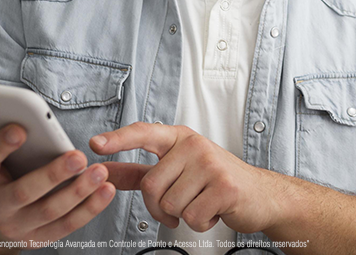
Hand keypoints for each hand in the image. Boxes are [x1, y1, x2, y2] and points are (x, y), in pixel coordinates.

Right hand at [0, 121, 115, 246]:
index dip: (1, 145)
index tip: (20, 129)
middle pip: (24, 191)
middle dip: (53, 174)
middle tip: (78, 156)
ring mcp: (17, 226)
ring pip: (50, 211)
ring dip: (78, 192)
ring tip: (100, 172)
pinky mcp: (37, 239)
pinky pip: (67, 225)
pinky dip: (89, 209)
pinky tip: (105, 191)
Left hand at [90, 122, 287, 233]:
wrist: (260, 194)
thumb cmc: (215, 180)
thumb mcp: (176, 170)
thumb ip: (139, 172)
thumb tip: (105, 171)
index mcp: (179, 138)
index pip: (144, 133)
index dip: (118, 139)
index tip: (95, 144)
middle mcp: (193, 145)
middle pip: (151, 186)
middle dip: (159, 207)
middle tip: (180, 205)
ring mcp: (210, 164)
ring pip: (170, 205)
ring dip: (181, 216)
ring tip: (200, 203)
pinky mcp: (224, 187)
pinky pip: (191, 217)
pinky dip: (199, 223)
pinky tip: (213, 210)